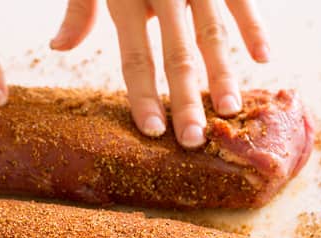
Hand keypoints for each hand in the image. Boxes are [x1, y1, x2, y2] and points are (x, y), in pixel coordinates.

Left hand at [50, 0, 270, 145]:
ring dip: (222, 73)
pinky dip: (254, 25)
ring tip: (229, 111)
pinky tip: (263, 58)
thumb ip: (79, 8)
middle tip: (192, 142)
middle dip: (185, 100)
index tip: (152, 131)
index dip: (143, 96)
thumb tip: (57, 49)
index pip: (134, 59)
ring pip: (212, 30)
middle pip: (175, 54)